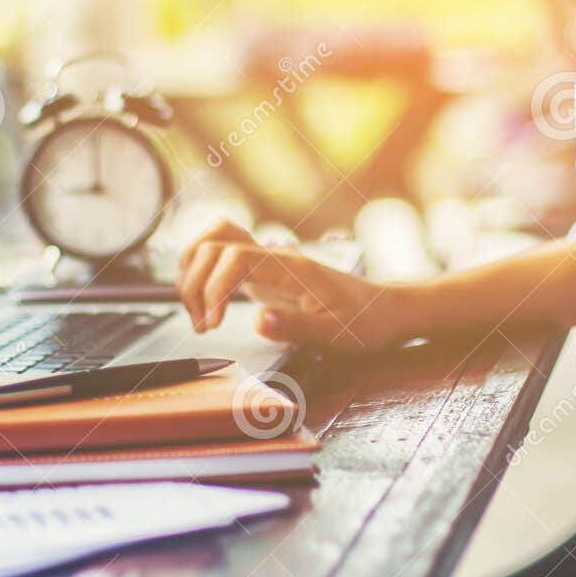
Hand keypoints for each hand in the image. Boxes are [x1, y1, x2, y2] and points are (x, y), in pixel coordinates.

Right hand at [176, 219, 410, 347]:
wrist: (382, 310)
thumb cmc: (364, 322)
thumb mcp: (337, 334)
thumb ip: (297, 328)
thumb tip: (259, 321)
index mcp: (291, 267)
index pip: (234, 257)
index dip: (214, 288)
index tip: (214, 323)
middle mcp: (275, 257)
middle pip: (213, 245)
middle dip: (196, 284)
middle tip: (203, 325)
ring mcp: (267, 261)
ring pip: (212, 242)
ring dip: (193, 274)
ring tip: (199, 314)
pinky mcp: (263, 271)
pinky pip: (221, 254)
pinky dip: (202, 272)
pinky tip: (206, 302)